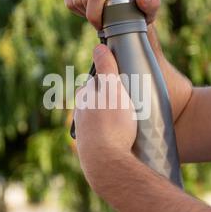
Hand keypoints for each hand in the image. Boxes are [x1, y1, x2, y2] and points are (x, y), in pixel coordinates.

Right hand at [64, 0, 160, 28]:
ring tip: (99, 13)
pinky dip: (76, 7)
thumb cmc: (138, 10)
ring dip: (85, 12)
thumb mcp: (149, 12)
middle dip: (91, 14)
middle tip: (104, 19)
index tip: (102, 26)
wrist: (125, 6)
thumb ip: (151, 4)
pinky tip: (89, 7)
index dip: (95, 14)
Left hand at [73, 44, 136, 189]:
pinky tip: (123, 140)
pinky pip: (103, 137)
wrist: (106, 164)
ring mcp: (84, 134)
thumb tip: (98, 47)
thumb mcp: (112, 90)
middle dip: (111, 101)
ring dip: (112, 119)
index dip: (111, 81)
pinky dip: (112, 136)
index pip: (96, 82)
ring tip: (129, 123)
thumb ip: (106, 68)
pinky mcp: (91, 151)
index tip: (124, 84)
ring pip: (99, 120)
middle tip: (130, 104)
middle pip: (97, 101)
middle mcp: (80, 115)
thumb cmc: (112, 125)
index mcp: (84, 98)